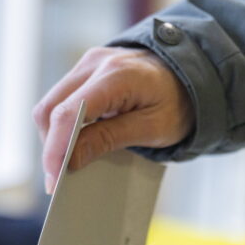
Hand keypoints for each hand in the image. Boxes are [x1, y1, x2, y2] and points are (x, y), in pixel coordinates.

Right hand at [33, 46, 193, 192]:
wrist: (194, 72)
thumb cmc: (179, 101)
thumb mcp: (152, 128)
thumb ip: (108, 139)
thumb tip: (70, 160)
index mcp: (116, 75)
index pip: (68, 113)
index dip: (55, 150)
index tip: (54, 181)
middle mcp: (95, 63)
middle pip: (51, 109)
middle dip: (52, 147)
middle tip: (61, 179)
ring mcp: (88, 64)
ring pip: (51, 105)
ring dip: (55, 137)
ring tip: (69, 163)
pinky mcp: (86, 71)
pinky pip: (62, 100)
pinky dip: (63, 126)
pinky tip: (76, 144)